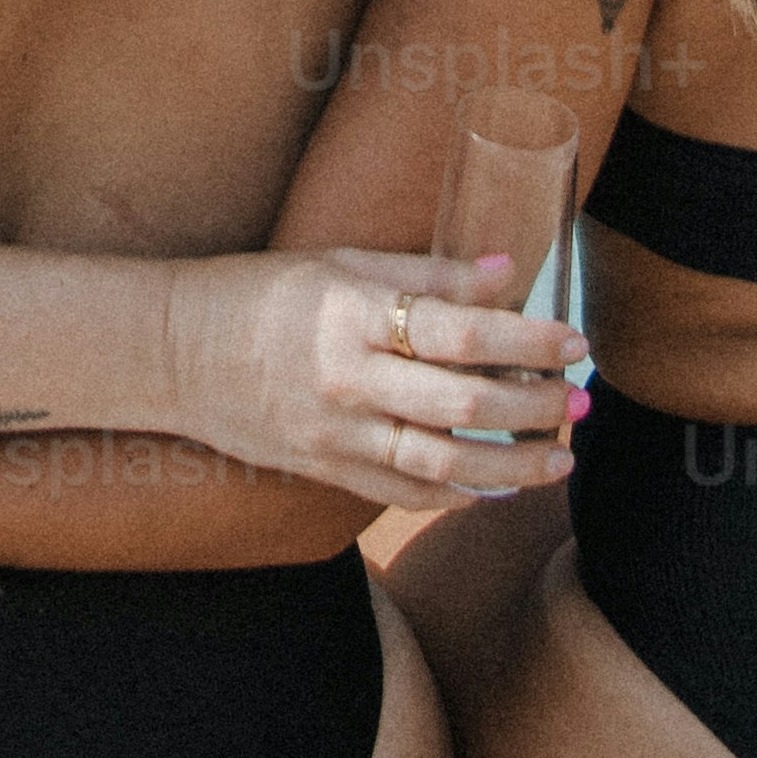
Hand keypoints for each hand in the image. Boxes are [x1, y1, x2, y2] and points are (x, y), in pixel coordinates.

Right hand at [198, 246, 583, 503]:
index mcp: (352, 313)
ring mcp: (335, 433)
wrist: (175, 350)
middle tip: (580, 400)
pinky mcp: (324, 470)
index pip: (461, 330)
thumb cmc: (263, 292)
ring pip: (444, 464)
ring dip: (514, 466)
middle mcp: (347, 378)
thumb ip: (427, 273)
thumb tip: (510, 272)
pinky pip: (404, 494)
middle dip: (535, 406)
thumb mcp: (342, 262)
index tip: (571, 341)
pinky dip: (458, 495)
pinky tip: (497, 488)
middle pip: (463, 404)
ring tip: (560, 458)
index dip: (527, 338)